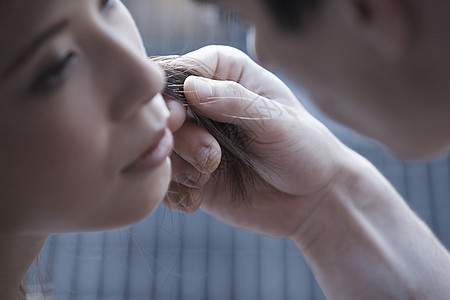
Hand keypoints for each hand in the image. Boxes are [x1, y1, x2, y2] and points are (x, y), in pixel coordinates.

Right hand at [164, 45, 349, 238]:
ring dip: (178, 164)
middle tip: (208, 153)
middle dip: (177, 132)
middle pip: (162, 108)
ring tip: (209, 173)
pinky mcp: (191, 174)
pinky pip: (165, 181)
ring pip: (159, 146)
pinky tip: (198, 197)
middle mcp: (205, 105)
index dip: (172, 91)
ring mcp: (195, 141)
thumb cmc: (305, 149)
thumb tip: (190, 88)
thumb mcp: (277, 121)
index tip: (181, 114)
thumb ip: (235, 102)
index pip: (182, 70)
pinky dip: (176, 191)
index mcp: (226, 75)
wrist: (312, 200)